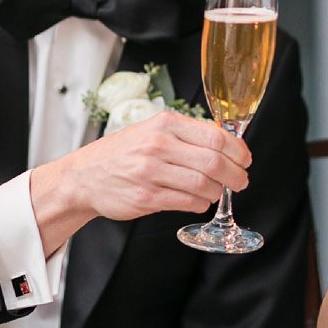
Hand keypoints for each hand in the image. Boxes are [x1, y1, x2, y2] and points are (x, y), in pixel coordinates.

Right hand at [34, 111, 250, 240]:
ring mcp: (151, 172)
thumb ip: (187, 135)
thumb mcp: (153, 131)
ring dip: (218, 191)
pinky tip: (200, 200)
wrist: (83, 176)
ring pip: (205, 184)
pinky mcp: (146, 197)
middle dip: (236, 175)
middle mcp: (158, 146)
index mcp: (165, 124)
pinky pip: (188, 202)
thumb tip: (228, 145)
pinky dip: (202, 203)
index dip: (239, 151)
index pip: (217, 137)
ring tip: (217, 191)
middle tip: (241, 181)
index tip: (245, 159)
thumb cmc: (123, 153)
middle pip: (215, 162)